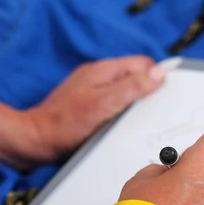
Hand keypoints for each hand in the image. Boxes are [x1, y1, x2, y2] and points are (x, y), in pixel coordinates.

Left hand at [25, 56, 164, 163]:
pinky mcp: (86, 104)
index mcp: (104, 70)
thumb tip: (159, 72)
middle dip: (148, 89)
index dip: (158, 76)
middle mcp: (98, 75)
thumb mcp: (104, 105)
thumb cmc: (65, 126)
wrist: (34, 141)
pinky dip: (121, 109)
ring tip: (138, 118)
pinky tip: (120, 123)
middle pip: (135, 75)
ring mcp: (91, 89)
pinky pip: (112, 100)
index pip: (143, 64)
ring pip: (124, 88)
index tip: (169, 93)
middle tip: (155, 110)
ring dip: (134, 101)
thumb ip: (132, 87)